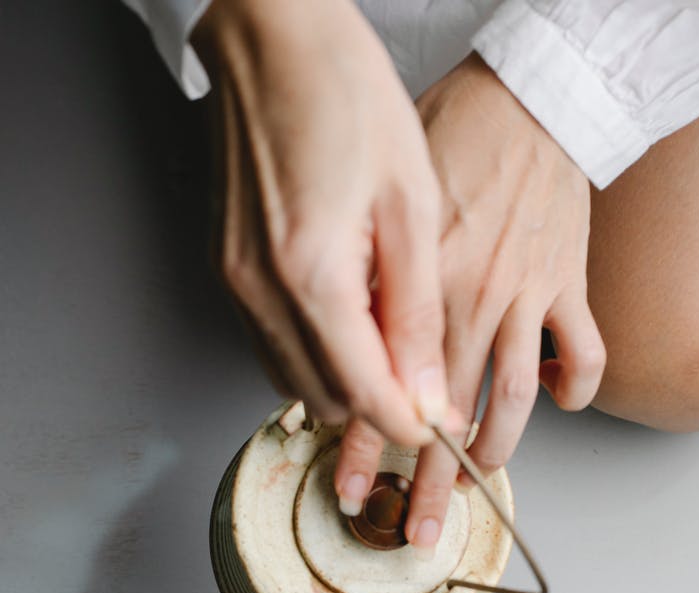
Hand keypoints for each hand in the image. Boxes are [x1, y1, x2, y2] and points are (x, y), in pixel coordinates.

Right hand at [192, 0, 450, 496]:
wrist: (274, 37)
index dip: (412, 421)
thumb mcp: (412, 205)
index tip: (444, 420)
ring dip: (346, 379)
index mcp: (314, 277)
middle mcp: (262, 292)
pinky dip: (315, 350)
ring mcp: (236, 284)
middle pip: (328, 401)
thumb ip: (417, 313)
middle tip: (421, 369)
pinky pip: (272, 345)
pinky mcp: (227, 271)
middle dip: (379, 402)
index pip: (367, 398)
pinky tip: (349, 310)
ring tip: (386, 331)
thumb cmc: (347, 97)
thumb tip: (429, 393)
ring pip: (296, 381)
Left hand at [335, 53, 605, 550]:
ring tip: (483, 483)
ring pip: (513, 401)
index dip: (368, 448)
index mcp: (421, 288)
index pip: (387, 388)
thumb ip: (373, 284)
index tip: (354, 489)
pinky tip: (560, 402)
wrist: (529, 97)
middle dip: (432, 483)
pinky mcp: (570, 286)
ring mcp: (526, 298)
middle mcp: (472, 302)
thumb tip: (349, 346)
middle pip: (448, 416)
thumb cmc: (453, 136)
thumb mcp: (389, 208)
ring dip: (498, 451)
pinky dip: (577, 389)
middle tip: (421, 530)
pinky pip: (584, 356)